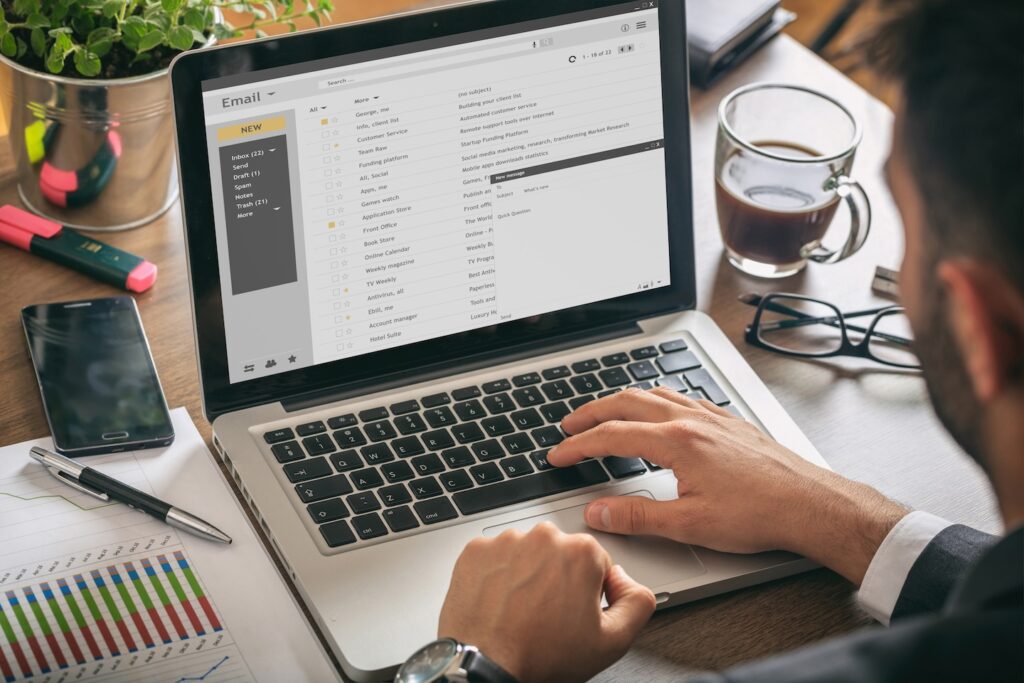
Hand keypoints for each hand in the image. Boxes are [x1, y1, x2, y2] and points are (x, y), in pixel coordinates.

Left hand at [438, 522, 655, 682]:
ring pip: (527, 553)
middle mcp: (544, 537)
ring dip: (527, 575)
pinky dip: (497, 575)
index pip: (596, 563)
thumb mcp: (612, 642)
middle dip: (558, 579)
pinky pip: (495, 557)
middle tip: (548, 615)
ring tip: (521, 610)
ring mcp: (506, 541)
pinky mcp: (476, 550)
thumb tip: (627, 581)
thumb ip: (637, 602)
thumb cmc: (541, 656)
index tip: (574, 612)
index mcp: (581, 552)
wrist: (486, 666)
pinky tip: (500, 602)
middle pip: (560, 554)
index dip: (589, 592)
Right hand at [547, 388, 908, 584]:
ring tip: (604, 412)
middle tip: (569, 425)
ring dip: (622, 401)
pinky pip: (681, 396)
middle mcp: (691, 420)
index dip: (578, 445)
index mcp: (676, 442)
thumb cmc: (760, 514)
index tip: (558, 455)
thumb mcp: (689, 524)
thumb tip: (597, 513)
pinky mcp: (728, 421)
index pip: (612, 436)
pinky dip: (656, 398)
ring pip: (654, 393)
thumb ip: (636, 516)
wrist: (811, 504)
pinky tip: (659, 409)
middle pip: (627, 402)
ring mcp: (711, 416)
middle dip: (591, 412)